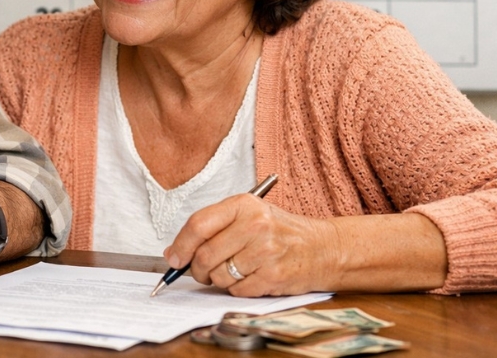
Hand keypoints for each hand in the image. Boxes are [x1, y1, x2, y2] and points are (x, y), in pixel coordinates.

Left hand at [164, 194, 339, 296]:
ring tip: (235, 270)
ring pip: (219, 276)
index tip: (175, 258)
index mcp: (244, 205)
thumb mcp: (248, 216)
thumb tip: (174, 253)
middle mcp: (255, 225)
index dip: (181, 245)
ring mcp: (265, 252)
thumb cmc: (281, 232)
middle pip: (205, 254)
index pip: (198, 224)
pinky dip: (237, 289)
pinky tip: (251, 277)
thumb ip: (211, 229)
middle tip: (202, 271)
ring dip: (219, 280)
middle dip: (197, 269)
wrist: (323, 248)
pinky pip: (236, 290)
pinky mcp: (273, 276)